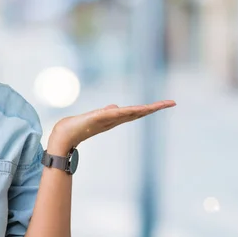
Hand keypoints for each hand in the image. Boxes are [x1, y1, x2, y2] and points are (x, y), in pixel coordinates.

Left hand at [49, 100, 175, 152]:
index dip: (153, 108)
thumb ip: (108, 112)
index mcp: (117, 118)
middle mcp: (115, 119)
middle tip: (172, 103)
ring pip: (129, 113)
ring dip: (144, 109)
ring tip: (158, 104)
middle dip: (155, 108)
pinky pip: (113, 113)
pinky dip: (123, 111)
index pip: (138, 111)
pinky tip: (133, 108)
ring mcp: (107, 119)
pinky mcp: (97, 118)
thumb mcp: (98, 116)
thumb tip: (115, 107)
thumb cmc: (82, 125)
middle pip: (139, 112)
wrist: (66, 134)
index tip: (168, 103)